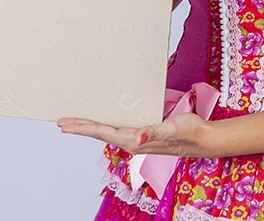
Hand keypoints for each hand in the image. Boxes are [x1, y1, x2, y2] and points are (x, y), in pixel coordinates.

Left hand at [57, 112, 212, 157]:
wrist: (203, 138)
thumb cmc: (188, 132)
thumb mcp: (172, 129)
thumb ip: (154, 133)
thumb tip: (137, 137)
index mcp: (135, 141)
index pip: (102, 133)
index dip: (83, 128)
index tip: (65, 124)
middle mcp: (132, 141)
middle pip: (100, 134)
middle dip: (80, 128)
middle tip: (61, 122)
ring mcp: (137, 139)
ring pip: (107, 132)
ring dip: (91, 127)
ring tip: (77, 121)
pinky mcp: (143, 134)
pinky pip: (118, 129)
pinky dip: (106, 124)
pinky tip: (104, 121)